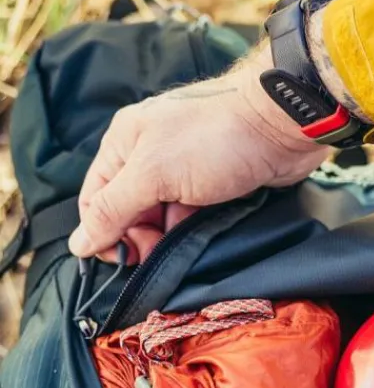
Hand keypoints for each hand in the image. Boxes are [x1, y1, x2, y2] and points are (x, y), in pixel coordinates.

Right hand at [70, 46, 328, 262]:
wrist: (279, 127)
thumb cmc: (214, 139)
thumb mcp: (153, 174)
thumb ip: (114, 209)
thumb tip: (79, 243)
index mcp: (124, 144)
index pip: (96, 199)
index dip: (104, 233)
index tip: (124, 259)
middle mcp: (150, 156)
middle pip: (130, 213)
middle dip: (141, 238)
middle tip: (160, 255)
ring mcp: (184, 171)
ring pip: (163, 219)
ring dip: (170, 239)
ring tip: (187, 244)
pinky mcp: (215, 186)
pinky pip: (193, 218)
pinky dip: (194, 232)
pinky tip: (205, 239)